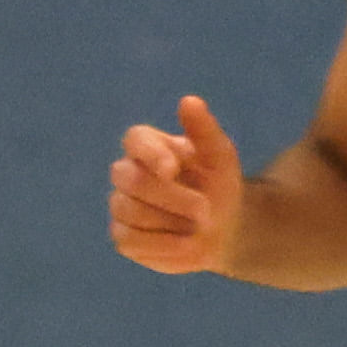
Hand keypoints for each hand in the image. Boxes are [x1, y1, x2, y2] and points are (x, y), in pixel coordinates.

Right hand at [106, 93, 243, 271]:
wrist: (224, 228)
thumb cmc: (219, 185)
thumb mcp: (220, 156)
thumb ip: (204, 129)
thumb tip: (189, 101)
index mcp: (148, 146)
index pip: (134, 140)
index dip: (150, 154)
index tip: (173, 169)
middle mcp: (128, 173)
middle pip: (130, 180)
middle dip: (170, 197)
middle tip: (205, 210)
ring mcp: (122, 205)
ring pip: (128, 211)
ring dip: (170, 222)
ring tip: (199, 227)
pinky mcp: (124, 237)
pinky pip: (129, 241)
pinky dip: (161, 245)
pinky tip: (186, 244)